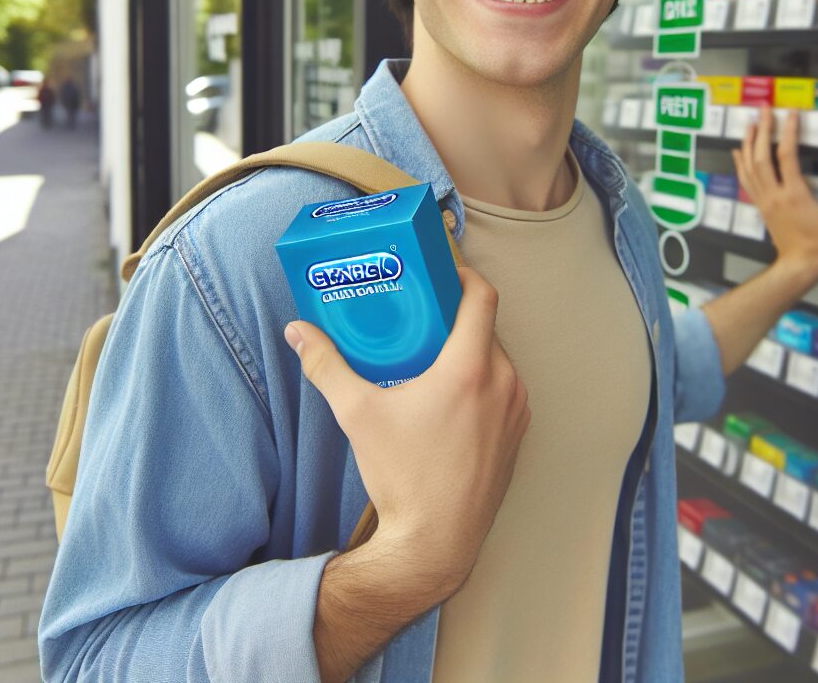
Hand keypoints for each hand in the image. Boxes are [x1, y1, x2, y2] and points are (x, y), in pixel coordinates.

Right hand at [284, 266, 529, 596]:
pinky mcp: (520, 435)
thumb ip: (326, 365)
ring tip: (433, 356)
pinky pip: (505, 389)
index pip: (482, 296)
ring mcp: (517, 411)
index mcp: (470, 368)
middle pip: (486, 327)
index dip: (463, 276)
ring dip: (471, 350)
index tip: (441, 274)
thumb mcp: (357, 414)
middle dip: (456, 317)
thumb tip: (298, 332)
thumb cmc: (401, 476)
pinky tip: (451, 396)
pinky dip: (484, 381)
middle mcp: (504, 383)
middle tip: (423, 316)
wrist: (435, 544)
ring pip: (498, 359)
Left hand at [732, 107, 817, 282]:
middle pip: (761, 156)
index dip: (788, 132)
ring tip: (751, 122)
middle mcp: (774, 194)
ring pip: (749, 166)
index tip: (791, 113)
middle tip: (764, 108)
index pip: (787, 155)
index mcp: (794, 195)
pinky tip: (738, 151)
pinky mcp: (760, 205)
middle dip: (762, 129)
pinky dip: (741, 162)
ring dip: (748, 142)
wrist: (798, 266)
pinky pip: (746, 179)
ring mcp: (764, 199)